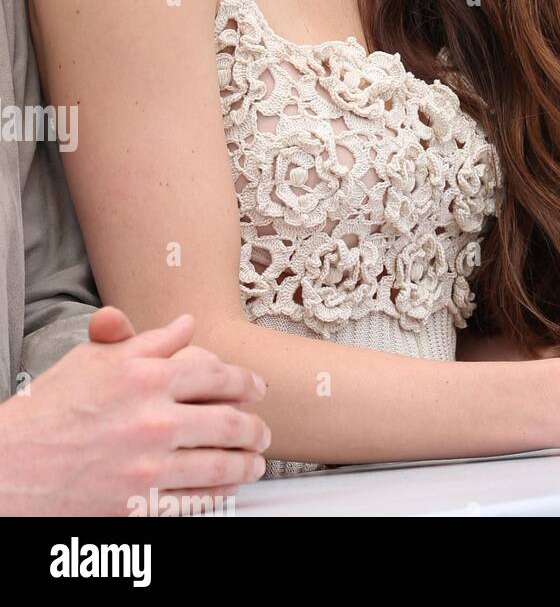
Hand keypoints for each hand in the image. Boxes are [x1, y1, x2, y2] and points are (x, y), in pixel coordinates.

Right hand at [0, 310, 270, 515]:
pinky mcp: (138, 505)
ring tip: (255, 461)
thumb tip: (187, 325)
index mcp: (146, 378)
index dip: (246, 382)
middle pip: (228, 422)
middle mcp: (153, 420)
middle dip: (254, 428)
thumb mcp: (95, 361)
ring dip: (245, 463)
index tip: (257, 389)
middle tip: (263, 432)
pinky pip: (194, 501)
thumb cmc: (47, 410)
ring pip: (218, 464)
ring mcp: (148, 466)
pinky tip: (226, 489)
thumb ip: (148, 342)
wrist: (6, 469)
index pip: (217, 375)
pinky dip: (219, 495)